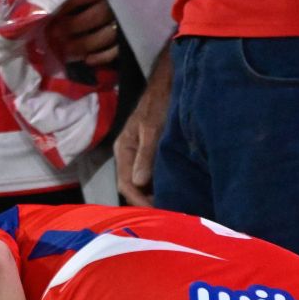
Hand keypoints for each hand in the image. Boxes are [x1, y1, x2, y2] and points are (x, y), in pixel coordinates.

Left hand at [45, 0, 119, 67]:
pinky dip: (101, 57)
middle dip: (71, 27)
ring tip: (67, 49)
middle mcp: (117, 4)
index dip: (68, 4)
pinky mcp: (132, 39)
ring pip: (103, 37)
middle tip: (55, 33)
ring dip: (82, 45)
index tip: (54, 12)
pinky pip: (116, 52)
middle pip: (92, 18)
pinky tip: (87, 60)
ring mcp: (125, 23)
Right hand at [114, 51, 173, 206]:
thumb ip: (145, 155)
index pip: (125, 184)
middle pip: (133, 187)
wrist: (169, 84)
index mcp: (123, 149)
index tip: (157, 212)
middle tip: (167, 215)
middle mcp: (129, 155)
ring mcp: (141, 155)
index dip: (139, 200)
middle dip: (147, 202)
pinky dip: (162, 186)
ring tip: (172, 207)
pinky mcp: (153, 153)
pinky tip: (175, 191)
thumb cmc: (159, 103)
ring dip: (155, 195)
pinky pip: (154, 175)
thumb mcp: (151, 128)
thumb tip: (139, 183)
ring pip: (144, 183)